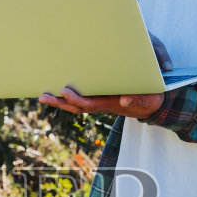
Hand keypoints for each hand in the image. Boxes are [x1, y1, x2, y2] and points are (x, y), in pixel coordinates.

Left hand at [39, 87, 163, 118]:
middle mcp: (102, 105)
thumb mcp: (150, 99)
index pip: (90, 104)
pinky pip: (81, 98)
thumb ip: (138, 100)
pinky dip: (68, 97)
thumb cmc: (153, 99)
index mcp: (111, 104)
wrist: (154, 104)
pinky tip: (57, 91)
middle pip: (77, 107)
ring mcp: (100, 102)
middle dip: (60, 102)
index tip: (64, 90)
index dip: (76, 99)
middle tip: (42, 96)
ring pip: (76, 104)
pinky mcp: (100, 98)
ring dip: (60, 101)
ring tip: (43, 95)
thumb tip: (124, 100)